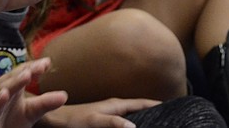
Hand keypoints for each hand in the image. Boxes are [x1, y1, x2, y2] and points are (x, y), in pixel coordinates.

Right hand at [0, 59, 66, 127]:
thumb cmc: (8, 120)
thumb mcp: (30, 112)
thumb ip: (45, 103)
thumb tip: (65, 95)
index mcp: (13, 87)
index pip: (24, 73)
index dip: (35, 67)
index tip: (48, 62)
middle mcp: (1, 90)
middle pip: (15, 78)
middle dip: (27, 71)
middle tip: (41, 65)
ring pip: (4, 89)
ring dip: (14, 82)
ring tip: (27, 75)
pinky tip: (5, 95)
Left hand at [40, 97, 159, 127]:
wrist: (53, 119)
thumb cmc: (72, 119)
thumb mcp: (94, 122)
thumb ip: (113, 122)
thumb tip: (134, 126)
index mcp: (115, 104)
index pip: (143, 103)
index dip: (158, 105)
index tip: (176, 108)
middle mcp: (114, 107)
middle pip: (140, 109)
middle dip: (155, 112)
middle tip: (170, 119)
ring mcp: (108, 113)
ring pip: (131, 115)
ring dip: (144, 118)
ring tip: (157, 124)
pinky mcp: (101, 121)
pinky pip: (122, 122)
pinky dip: (131, 124)